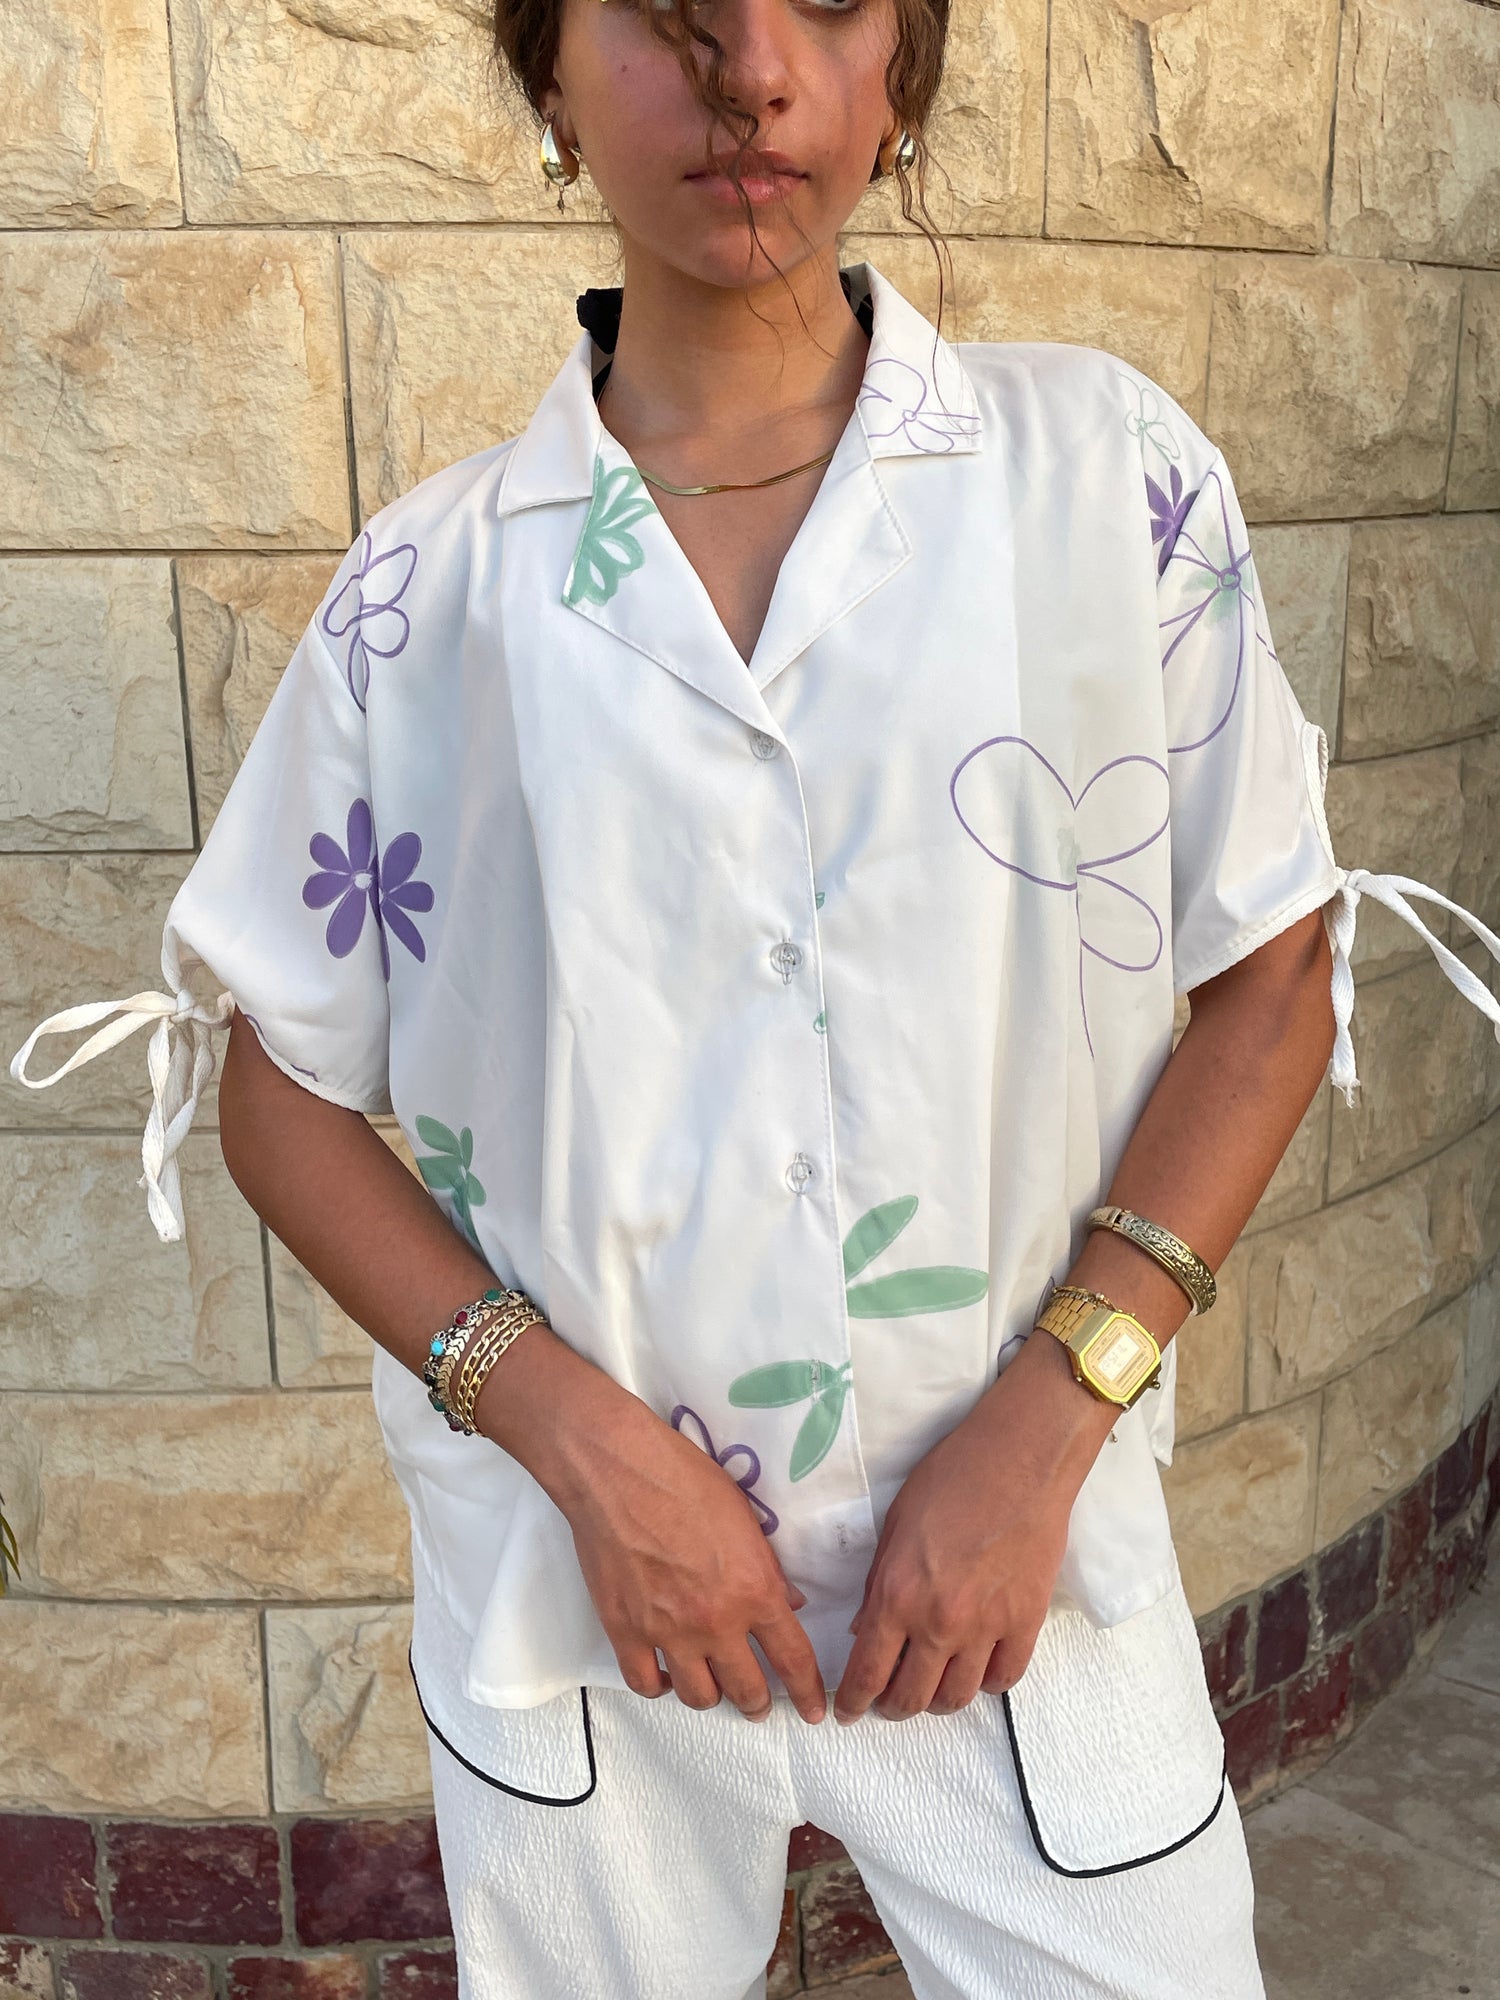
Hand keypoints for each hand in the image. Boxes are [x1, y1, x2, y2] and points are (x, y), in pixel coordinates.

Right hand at [522, 1375, 827, 1724]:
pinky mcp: (624, 1631)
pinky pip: (645, 1683)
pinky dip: (659, 1685)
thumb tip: (787, 1603)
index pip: (792, 1658)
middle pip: (747, 1689)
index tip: (813, 1711)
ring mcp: (668, 1632)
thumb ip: (767, 1569)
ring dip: (711, 1695)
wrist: (620, 1471)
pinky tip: (665, 1674)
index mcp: (754, 1591)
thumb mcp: (745, 1518)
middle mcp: (716, 1622)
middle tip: (758, 1704)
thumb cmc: (686, 1480)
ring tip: (712, 1686)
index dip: (807, 1692)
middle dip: (758, 1703)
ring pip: (698, 1696)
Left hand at [832, 1331, 1115, 1723]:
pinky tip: (978, 1671)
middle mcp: (939, 1623)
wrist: (1019, 1461)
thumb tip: (864, 1628)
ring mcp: (986, 1628)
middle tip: (888, 1704)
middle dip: (893, 1708)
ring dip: (938, 1702)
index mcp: (897, 1596)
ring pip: (958, 1697)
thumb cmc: (950, 1479)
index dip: (854, 1701)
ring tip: (931, 1691)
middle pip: (912, 1697)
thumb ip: (878, 1583)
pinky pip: (1005, 1678)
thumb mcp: (895, 1525)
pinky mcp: (1026, 1623)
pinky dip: (987, 1683)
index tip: (848, 1713)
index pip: (868, 1671)